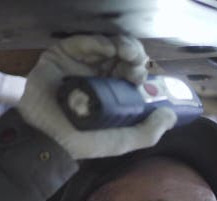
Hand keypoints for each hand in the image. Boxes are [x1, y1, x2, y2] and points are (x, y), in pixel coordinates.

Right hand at [18, 35, 176, 159]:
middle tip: (135, 61)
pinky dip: (98, 42)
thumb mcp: (121, 142)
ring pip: (108, 46)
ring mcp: (81, 65)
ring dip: (122, 46)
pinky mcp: (63, 55)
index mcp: (113, 94)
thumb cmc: (81, 142)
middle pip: (123, 57)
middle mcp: (99, 77)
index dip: (140, 70)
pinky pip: (84, 42)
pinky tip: (107, 49)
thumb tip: (171, 116)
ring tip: (125, 53)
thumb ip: (148, 132)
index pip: (132, 74)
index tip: (141, 76)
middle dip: (134, 56)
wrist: (45, 138)